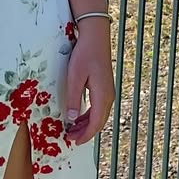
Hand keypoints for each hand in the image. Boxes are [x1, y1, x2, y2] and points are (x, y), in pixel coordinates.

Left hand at [63, 20, 114, 144]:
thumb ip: (74, 98)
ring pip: (99, 115)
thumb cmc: (84, 54)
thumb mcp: (75, 76)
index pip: (95, 124)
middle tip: (70, 138)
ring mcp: (108, 91)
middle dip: (85, 132)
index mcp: (102, 96)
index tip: (73, 142)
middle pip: (98, 122)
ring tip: (73, 129)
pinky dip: (90, 115)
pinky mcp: (105, 86)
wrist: (95, 36)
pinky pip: (99, 107)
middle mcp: (108, 97)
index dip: (85, 135)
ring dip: (87, 124)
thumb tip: (72, 119)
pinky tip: (80, 115)